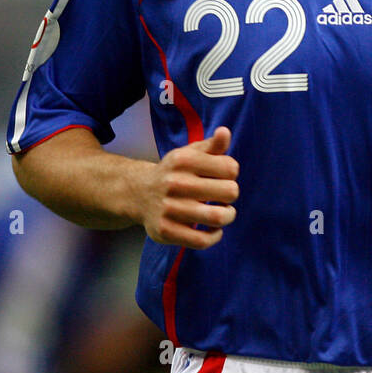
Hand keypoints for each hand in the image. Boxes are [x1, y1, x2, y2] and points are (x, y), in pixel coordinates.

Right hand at [139, 126, 238, 249]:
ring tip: (223, 213)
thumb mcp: (190, 154)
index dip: (232, 173)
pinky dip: (214, 236)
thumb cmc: (175, 173)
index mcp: (183, 160)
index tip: (222, 176)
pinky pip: (202, 240)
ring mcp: (169, 208)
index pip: (231, 168)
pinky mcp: (165, 231)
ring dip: (228, 216)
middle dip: (232, 195)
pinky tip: (213, 229)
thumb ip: (212, 145)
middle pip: (230, 192)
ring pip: (218, 217)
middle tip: (224, 196)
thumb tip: (225, 132)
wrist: (139, 193)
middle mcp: (175, 183)